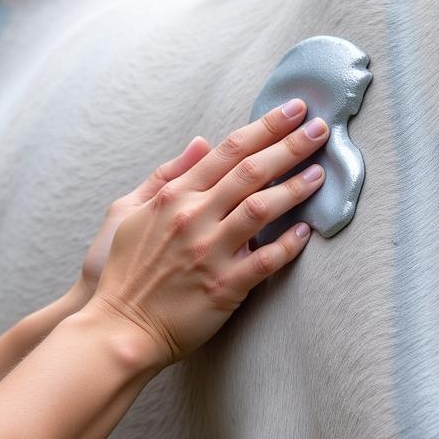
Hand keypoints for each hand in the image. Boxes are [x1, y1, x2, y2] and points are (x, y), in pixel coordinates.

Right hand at [89, 99, 329, 369]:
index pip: (228, 151)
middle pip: (250, 171)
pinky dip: (287, 244)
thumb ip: (168, 175)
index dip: (264, 127)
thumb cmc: (122, 271)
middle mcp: (193, 218)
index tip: (293, 110)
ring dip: (294, 188)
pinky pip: (264, 261)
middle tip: (320, 128)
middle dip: (289, 146)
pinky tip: (306, 231)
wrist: (118, 328)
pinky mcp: (223, 288)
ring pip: (261, 210)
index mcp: (174, 197)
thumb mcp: (129, 211)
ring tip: (320, 174)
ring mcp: (209, 253)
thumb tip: (201, 143)